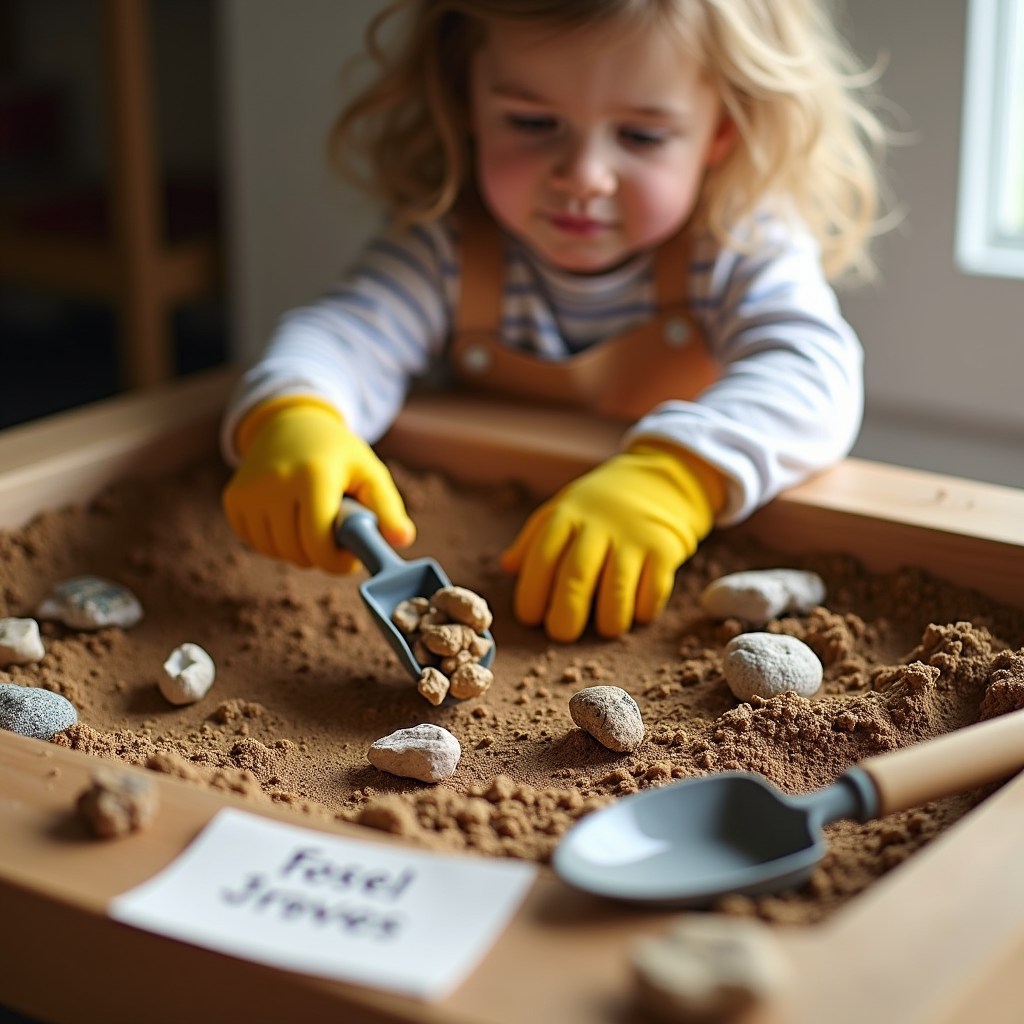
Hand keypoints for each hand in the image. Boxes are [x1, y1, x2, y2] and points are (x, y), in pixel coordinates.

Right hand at [222, 395, 414, 572]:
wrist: (292, 424)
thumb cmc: (338, 454)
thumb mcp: (370, 473)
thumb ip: (388, 509)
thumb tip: (403, 540)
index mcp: (313, 476)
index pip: (318, 544)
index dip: (337, 561)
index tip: (350, 554)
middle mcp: (275, 482)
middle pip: (298, 552)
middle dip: (321, 554)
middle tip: (335, 533)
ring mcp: (249, 491)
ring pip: (276, 552)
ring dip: (298, 549)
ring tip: (313, 522)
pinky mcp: (233, 499)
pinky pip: (256, 543)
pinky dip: (274, 541)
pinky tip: (289, 517)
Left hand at [500, 442, 723, 641]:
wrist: (661, 479)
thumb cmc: (601, 504)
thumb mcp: (564, 508)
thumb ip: (533, 538)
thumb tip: (507, 567)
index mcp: (568, 515)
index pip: (542, 557)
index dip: (532, 592)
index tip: (530, 618)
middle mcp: (600, 525)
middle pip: (576, 577)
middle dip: (565, 615)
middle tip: (562, 634)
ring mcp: (635, 537)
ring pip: (616, 590)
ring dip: (608, 620)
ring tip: (603, 628)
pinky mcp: (666, 549)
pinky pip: (653, 590)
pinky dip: (643, 611)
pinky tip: (636, 612)